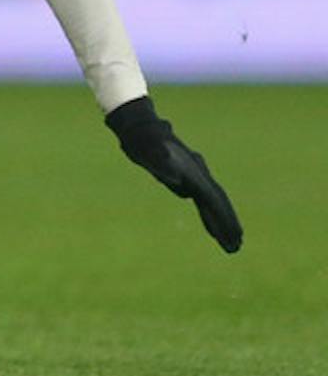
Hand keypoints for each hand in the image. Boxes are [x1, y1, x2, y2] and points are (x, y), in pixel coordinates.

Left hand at [106, 96, 241, 252]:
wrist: (139, 128)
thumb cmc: (143, 140)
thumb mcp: (148, 151)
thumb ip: (162, 164)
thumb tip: (177, 181)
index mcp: (192, 172)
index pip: (214, 200)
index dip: (224, 218)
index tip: (235, 236)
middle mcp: (198, 175)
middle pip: (218, 203)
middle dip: (228, 225)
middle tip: (236, 247)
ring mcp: (193, 177)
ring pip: (212, 205)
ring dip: (221, 224)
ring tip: (232, 245)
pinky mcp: (185, 180)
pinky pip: (203, 203)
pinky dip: (209, 217)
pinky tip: (212, 231)